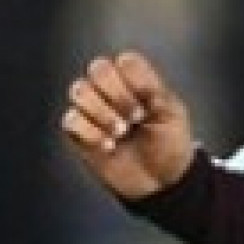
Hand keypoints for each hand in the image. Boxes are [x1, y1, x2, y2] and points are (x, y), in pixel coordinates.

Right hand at [60, 50, 196, 202]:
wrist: (162, 181)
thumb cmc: (169, 146)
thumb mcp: (172, 114)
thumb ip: (151, 87)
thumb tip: (126, 66)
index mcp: (136, 82)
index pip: (124, 61)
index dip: (134, 80)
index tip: (149, 103)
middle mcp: (110, 90)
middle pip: (97, 69)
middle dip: (118, 95)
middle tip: (136, 118)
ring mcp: (91, 109)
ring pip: (79, 90)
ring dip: (103, 114)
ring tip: (122, 133)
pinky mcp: (78, 132)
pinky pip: (71, 119)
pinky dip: (91, 133)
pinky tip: (108, 146)